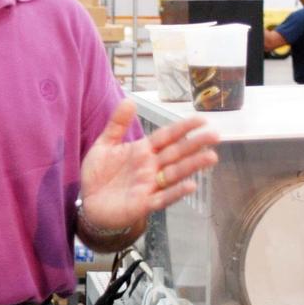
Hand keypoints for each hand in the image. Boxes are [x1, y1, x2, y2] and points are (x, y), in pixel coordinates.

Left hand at [79, 100, 219, 231]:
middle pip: (176, 153)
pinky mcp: (143, 204)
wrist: (87, 203)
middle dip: (195, 144)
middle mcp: (151, 167)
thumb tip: (129, 100)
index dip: (183, 128)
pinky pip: (163, 197)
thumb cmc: (98, 174)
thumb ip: (117, 124)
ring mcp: (149, 185)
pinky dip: (176, 192)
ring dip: (192, 166)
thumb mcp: (104, 145)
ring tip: (211, 157)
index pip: (167, 136)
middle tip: (216, 135)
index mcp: (143, 150)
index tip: (202, 119)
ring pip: (175, 174)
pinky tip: (191, 186)